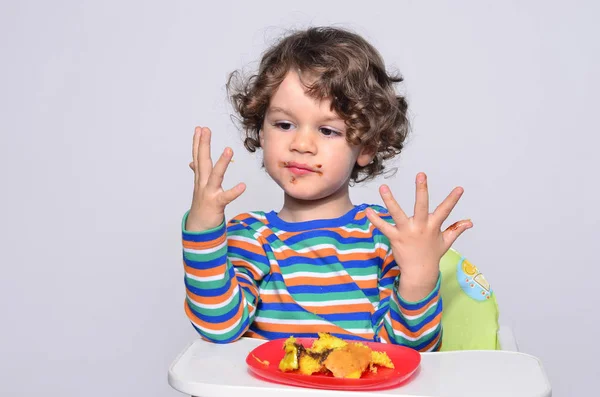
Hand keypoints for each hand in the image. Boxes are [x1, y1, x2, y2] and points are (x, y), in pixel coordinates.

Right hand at [185, 126, 245, 231]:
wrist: (199, 228)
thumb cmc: (202, 206)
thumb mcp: (199, 187)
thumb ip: (197, 173)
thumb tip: (192, 162)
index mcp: (200, 179)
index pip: (198, 157)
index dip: (198, 143)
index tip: (199, 128)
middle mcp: (203, 183)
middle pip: (202, 161)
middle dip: (203, 145)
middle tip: (205, 129)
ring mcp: (209, 193)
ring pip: (215, 176)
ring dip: (221, 162)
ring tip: (228, 149)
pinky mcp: (216, 204)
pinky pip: (226, 197)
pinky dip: (234, 192)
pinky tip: (242, 186)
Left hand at [365, 172, 471, 300]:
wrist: (419, 273)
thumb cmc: (432, 255)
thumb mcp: (446, 242)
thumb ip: (456, 229)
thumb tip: (469, 222)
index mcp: (433, 226)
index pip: (445, 210)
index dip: (453, 199)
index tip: (459, 188)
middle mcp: (420, 227)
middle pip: (421, 206)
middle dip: (421, 190)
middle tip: (421, 175)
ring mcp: (406, 232)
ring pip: (397, 214)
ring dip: (390, 200)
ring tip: (383, 187)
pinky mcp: (395, 238)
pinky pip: (383, 227)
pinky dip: (375, 219)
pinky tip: (367, 210)